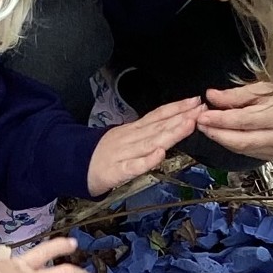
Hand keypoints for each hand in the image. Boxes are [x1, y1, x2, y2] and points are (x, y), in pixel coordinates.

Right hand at [87, 96, 203, 195]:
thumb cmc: (101, 155)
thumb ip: (145, 133)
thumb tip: (170, 124)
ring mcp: (122, 154)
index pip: (157, 116)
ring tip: (188, 125)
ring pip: (149, 143)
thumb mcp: (124, 138)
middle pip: (157, 127)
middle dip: (180, 118)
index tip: (196, 101)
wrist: (71, 166)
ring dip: (170, 134)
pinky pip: (132, 167)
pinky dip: (146, 161)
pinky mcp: (114, 172)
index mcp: (132, 130)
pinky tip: (159, 155)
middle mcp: (129, 138)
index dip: (177, 108)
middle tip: (201, 110)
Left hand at [196, 82, 272, 160]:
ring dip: (220, 139)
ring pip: (240, 149)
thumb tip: (211, 96)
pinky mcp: (268, 157)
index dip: (220, 119)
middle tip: (199, 124)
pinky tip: (219, 134)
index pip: (243, 120)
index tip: (202, 115)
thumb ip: (235, 95)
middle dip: (216, 133)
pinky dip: (229, 143)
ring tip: (205, 127)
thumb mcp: (262, 89)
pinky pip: (244, 152)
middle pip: (240, 140)